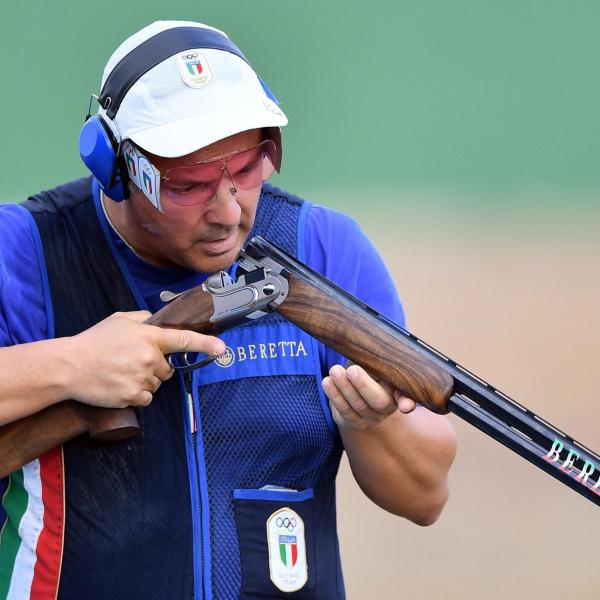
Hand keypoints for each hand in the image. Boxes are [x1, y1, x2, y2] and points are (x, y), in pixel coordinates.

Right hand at [63, 311, 225, 407]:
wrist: (69, 366)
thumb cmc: (94, 341)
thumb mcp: (119, 320)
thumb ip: (143, 319)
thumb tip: (157, 321)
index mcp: (149, 337)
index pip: (183, 340)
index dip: (205, 344)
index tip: (222, 348)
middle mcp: (150, 358)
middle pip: (168, 368)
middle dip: (157, 366)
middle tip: (133, 362)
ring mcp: (143, 379)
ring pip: (157, 384)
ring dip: (146, 380)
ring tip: (122, 373)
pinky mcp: (133, 396)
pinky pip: (146, 398)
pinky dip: (137, 394)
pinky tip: (121, 385)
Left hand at [322, 364, 416, 429]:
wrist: (356, 391)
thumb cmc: (369, 372)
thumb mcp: (375, 365)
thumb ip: (377, 361)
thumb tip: (370, 345)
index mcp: (397, 391)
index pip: (407, 397)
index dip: (408, 402)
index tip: (406, 406)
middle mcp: (387, 408)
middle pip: (378, 401)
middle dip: (364, 385)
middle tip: (352, 369)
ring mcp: (370, 418)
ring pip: (358, 405)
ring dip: (344, 387)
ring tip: (335, 371)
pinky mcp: (353, 422)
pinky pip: (343, 411)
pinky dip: (334, 395)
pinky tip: (327, 382)